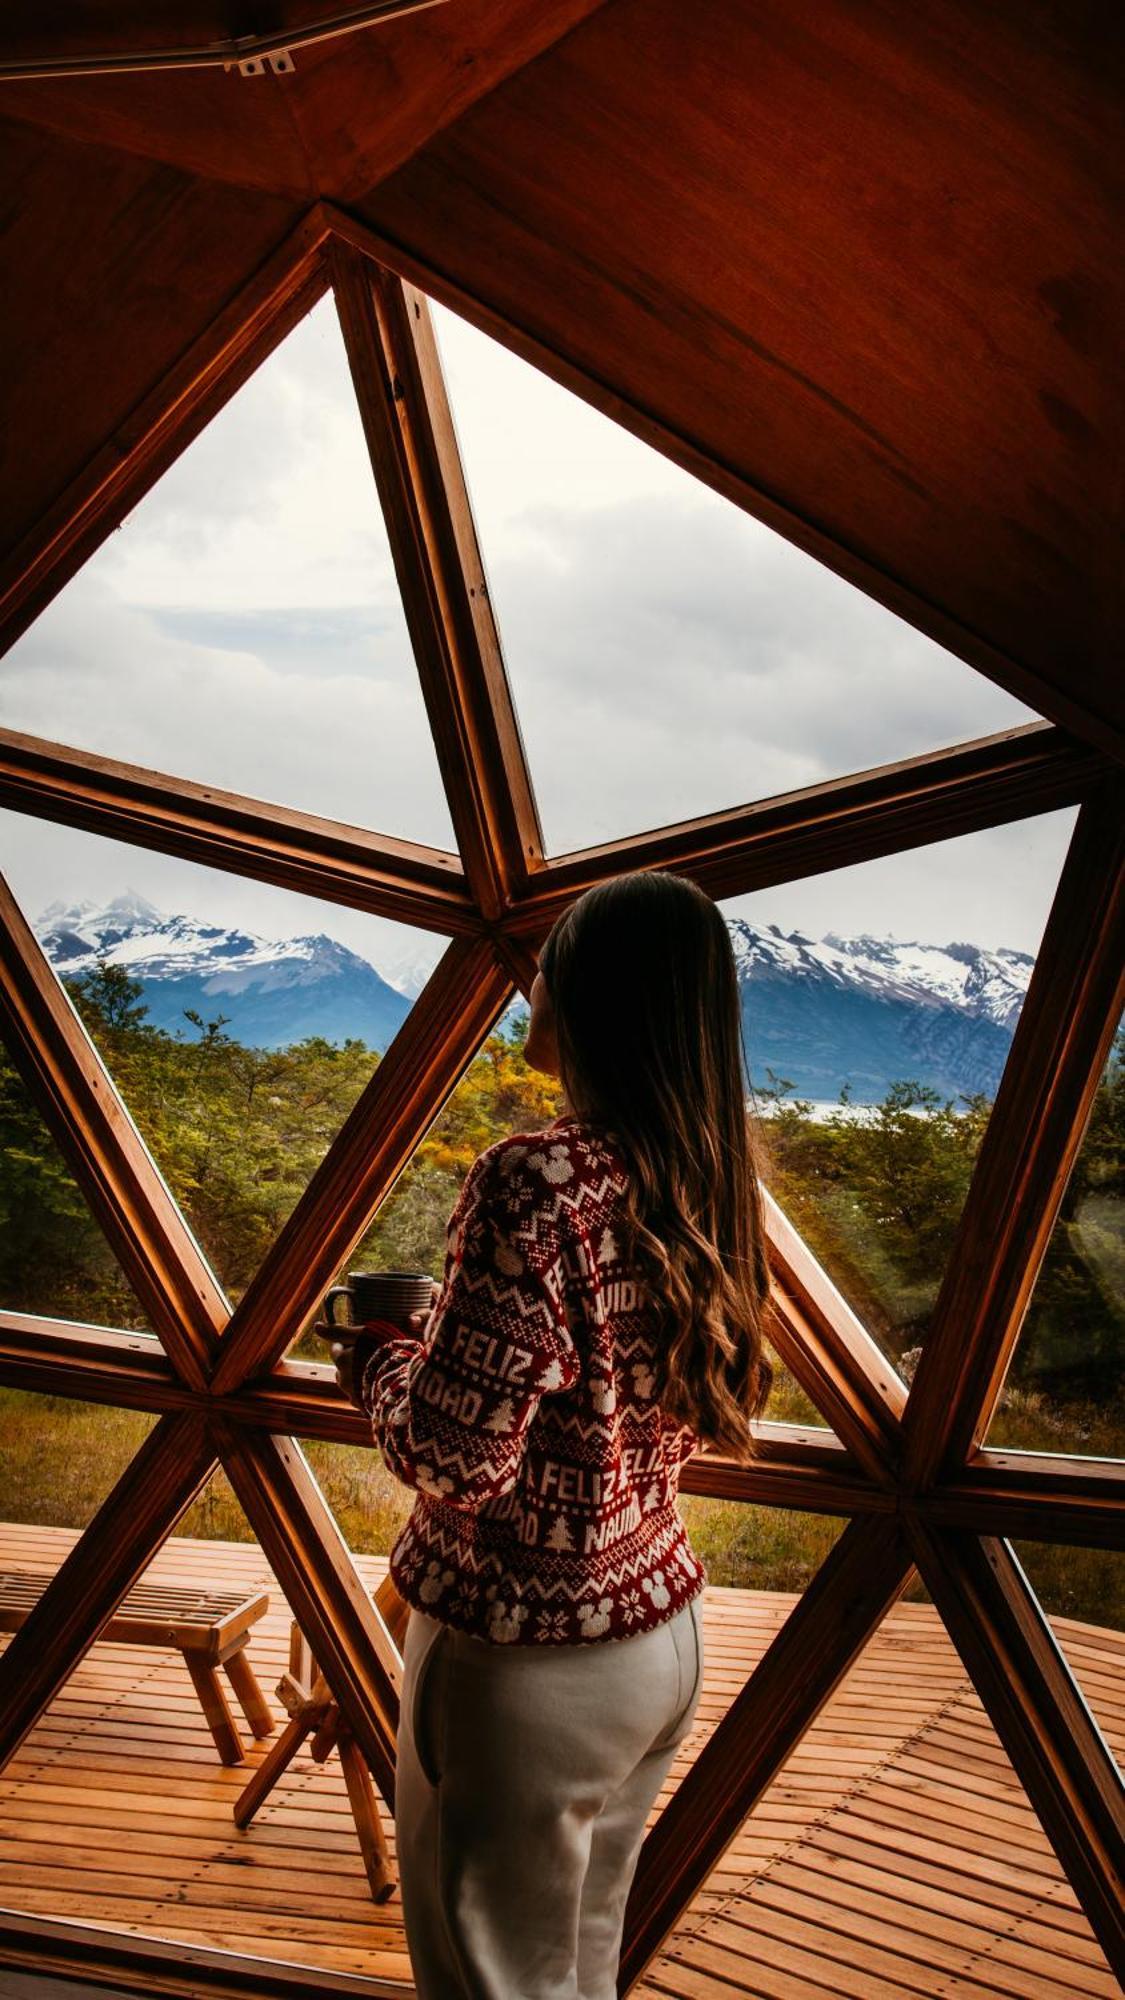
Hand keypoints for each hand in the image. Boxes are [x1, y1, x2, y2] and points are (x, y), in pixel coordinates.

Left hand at [330, 1282, 439, 1404]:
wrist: (402, 1382)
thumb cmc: (384, 1352)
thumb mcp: (362, 1335)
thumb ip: (340, 1331)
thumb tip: (316, 1326)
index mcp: (342, 1361)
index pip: (336, 1350)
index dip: (345, 1345)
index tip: (354, 1342)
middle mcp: (344, 1380)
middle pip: (342, 1370)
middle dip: (350, 1364)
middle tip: (367, 1358)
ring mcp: (355, 1396)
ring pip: (352, 1386)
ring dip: (358, 1380)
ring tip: (375, 1374)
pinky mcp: (366, 1409)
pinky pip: (364, 1401)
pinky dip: (369, 1394)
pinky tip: (381, 1388)